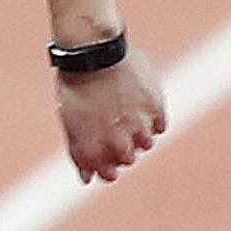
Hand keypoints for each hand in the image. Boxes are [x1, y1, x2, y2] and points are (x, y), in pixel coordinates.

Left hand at [55, 49, 165, 182]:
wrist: (93, 50)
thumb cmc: (77, 84)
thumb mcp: (70, 119)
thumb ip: (79, 152)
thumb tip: (88, 179)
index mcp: (94, 146)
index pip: (108, 174)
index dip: (107, 168)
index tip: (107, 157)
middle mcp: (118, 140)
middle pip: (128, 159)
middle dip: (122, 149)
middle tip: (116, 130)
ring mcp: (139, 124)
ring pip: (146, 143)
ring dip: (139, 135)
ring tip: (128, 114)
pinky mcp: (155, 107)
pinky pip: (160, 125)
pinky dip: (153, 120)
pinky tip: (141, 106)